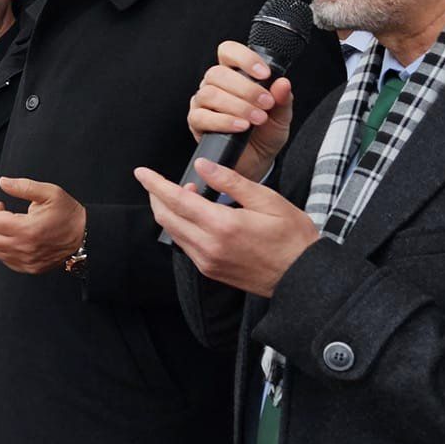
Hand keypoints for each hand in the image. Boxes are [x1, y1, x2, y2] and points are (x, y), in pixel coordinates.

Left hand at [0, 179, 86, 274]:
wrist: (85, 236)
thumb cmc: (68, 215)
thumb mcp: (50, 193)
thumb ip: (24, 186)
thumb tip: (3, 182)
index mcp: (28, 229)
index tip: (0, 206)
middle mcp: (24, 248)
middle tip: (0, 216)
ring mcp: (26, 261)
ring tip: (6, 228)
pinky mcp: (29, 268)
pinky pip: (4, 260)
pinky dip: (3, 249)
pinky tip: (14, 239)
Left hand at [137, 158, 319, 298]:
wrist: (303, 277)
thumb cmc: (293, 237)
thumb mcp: (268, 200)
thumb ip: (231, 182)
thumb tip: (202, 166)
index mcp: (222, 226)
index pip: (176, 200)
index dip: (155, 184)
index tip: (141, 172)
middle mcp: (209, 247)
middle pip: (166, 217)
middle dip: (156, 196)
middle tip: (159, 181)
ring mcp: (207, 262)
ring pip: (172, 232)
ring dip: (169, 212)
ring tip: (186, 194)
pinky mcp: (210, 271)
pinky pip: (185, 245)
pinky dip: (182, 227)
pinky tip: (196, 216)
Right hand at [186, 40, 294, 184]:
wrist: (256, 162)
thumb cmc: (265, 134)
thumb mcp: (281, 116)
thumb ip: (282, 99)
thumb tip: (283, 82)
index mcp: (234, 75)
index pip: (228, 52)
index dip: (244, 58)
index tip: (264, 74)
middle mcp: (215, 85)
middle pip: (217, 73)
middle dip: (245, 88)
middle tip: (265, 104)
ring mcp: (203, 103)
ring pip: (209, 93)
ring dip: (237, 105)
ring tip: (256, 118)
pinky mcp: (196, 122)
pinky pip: (202, 116)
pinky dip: (224, 121)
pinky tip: (241, 127)